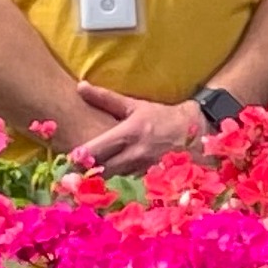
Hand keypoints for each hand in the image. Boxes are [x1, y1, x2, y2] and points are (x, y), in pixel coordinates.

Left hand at [65, 83, 208, 174]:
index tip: (70, 158)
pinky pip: (128, 182)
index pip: (94, 151)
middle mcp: (135, 153)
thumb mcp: (134, 105)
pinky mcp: (152, 178)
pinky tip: (117, 174)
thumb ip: (105, 99)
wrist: (196, 130)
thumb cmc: (161, 117)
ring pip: (114, 177)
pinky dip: (120, 178)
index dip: (78, 157)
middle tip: (80, 167)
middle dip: (89, 170)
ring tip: (96, 171)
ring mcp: (144, 168)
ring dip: (105, 175)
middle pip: (100, 170)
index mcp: (128, 133)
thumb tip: (80, 86)